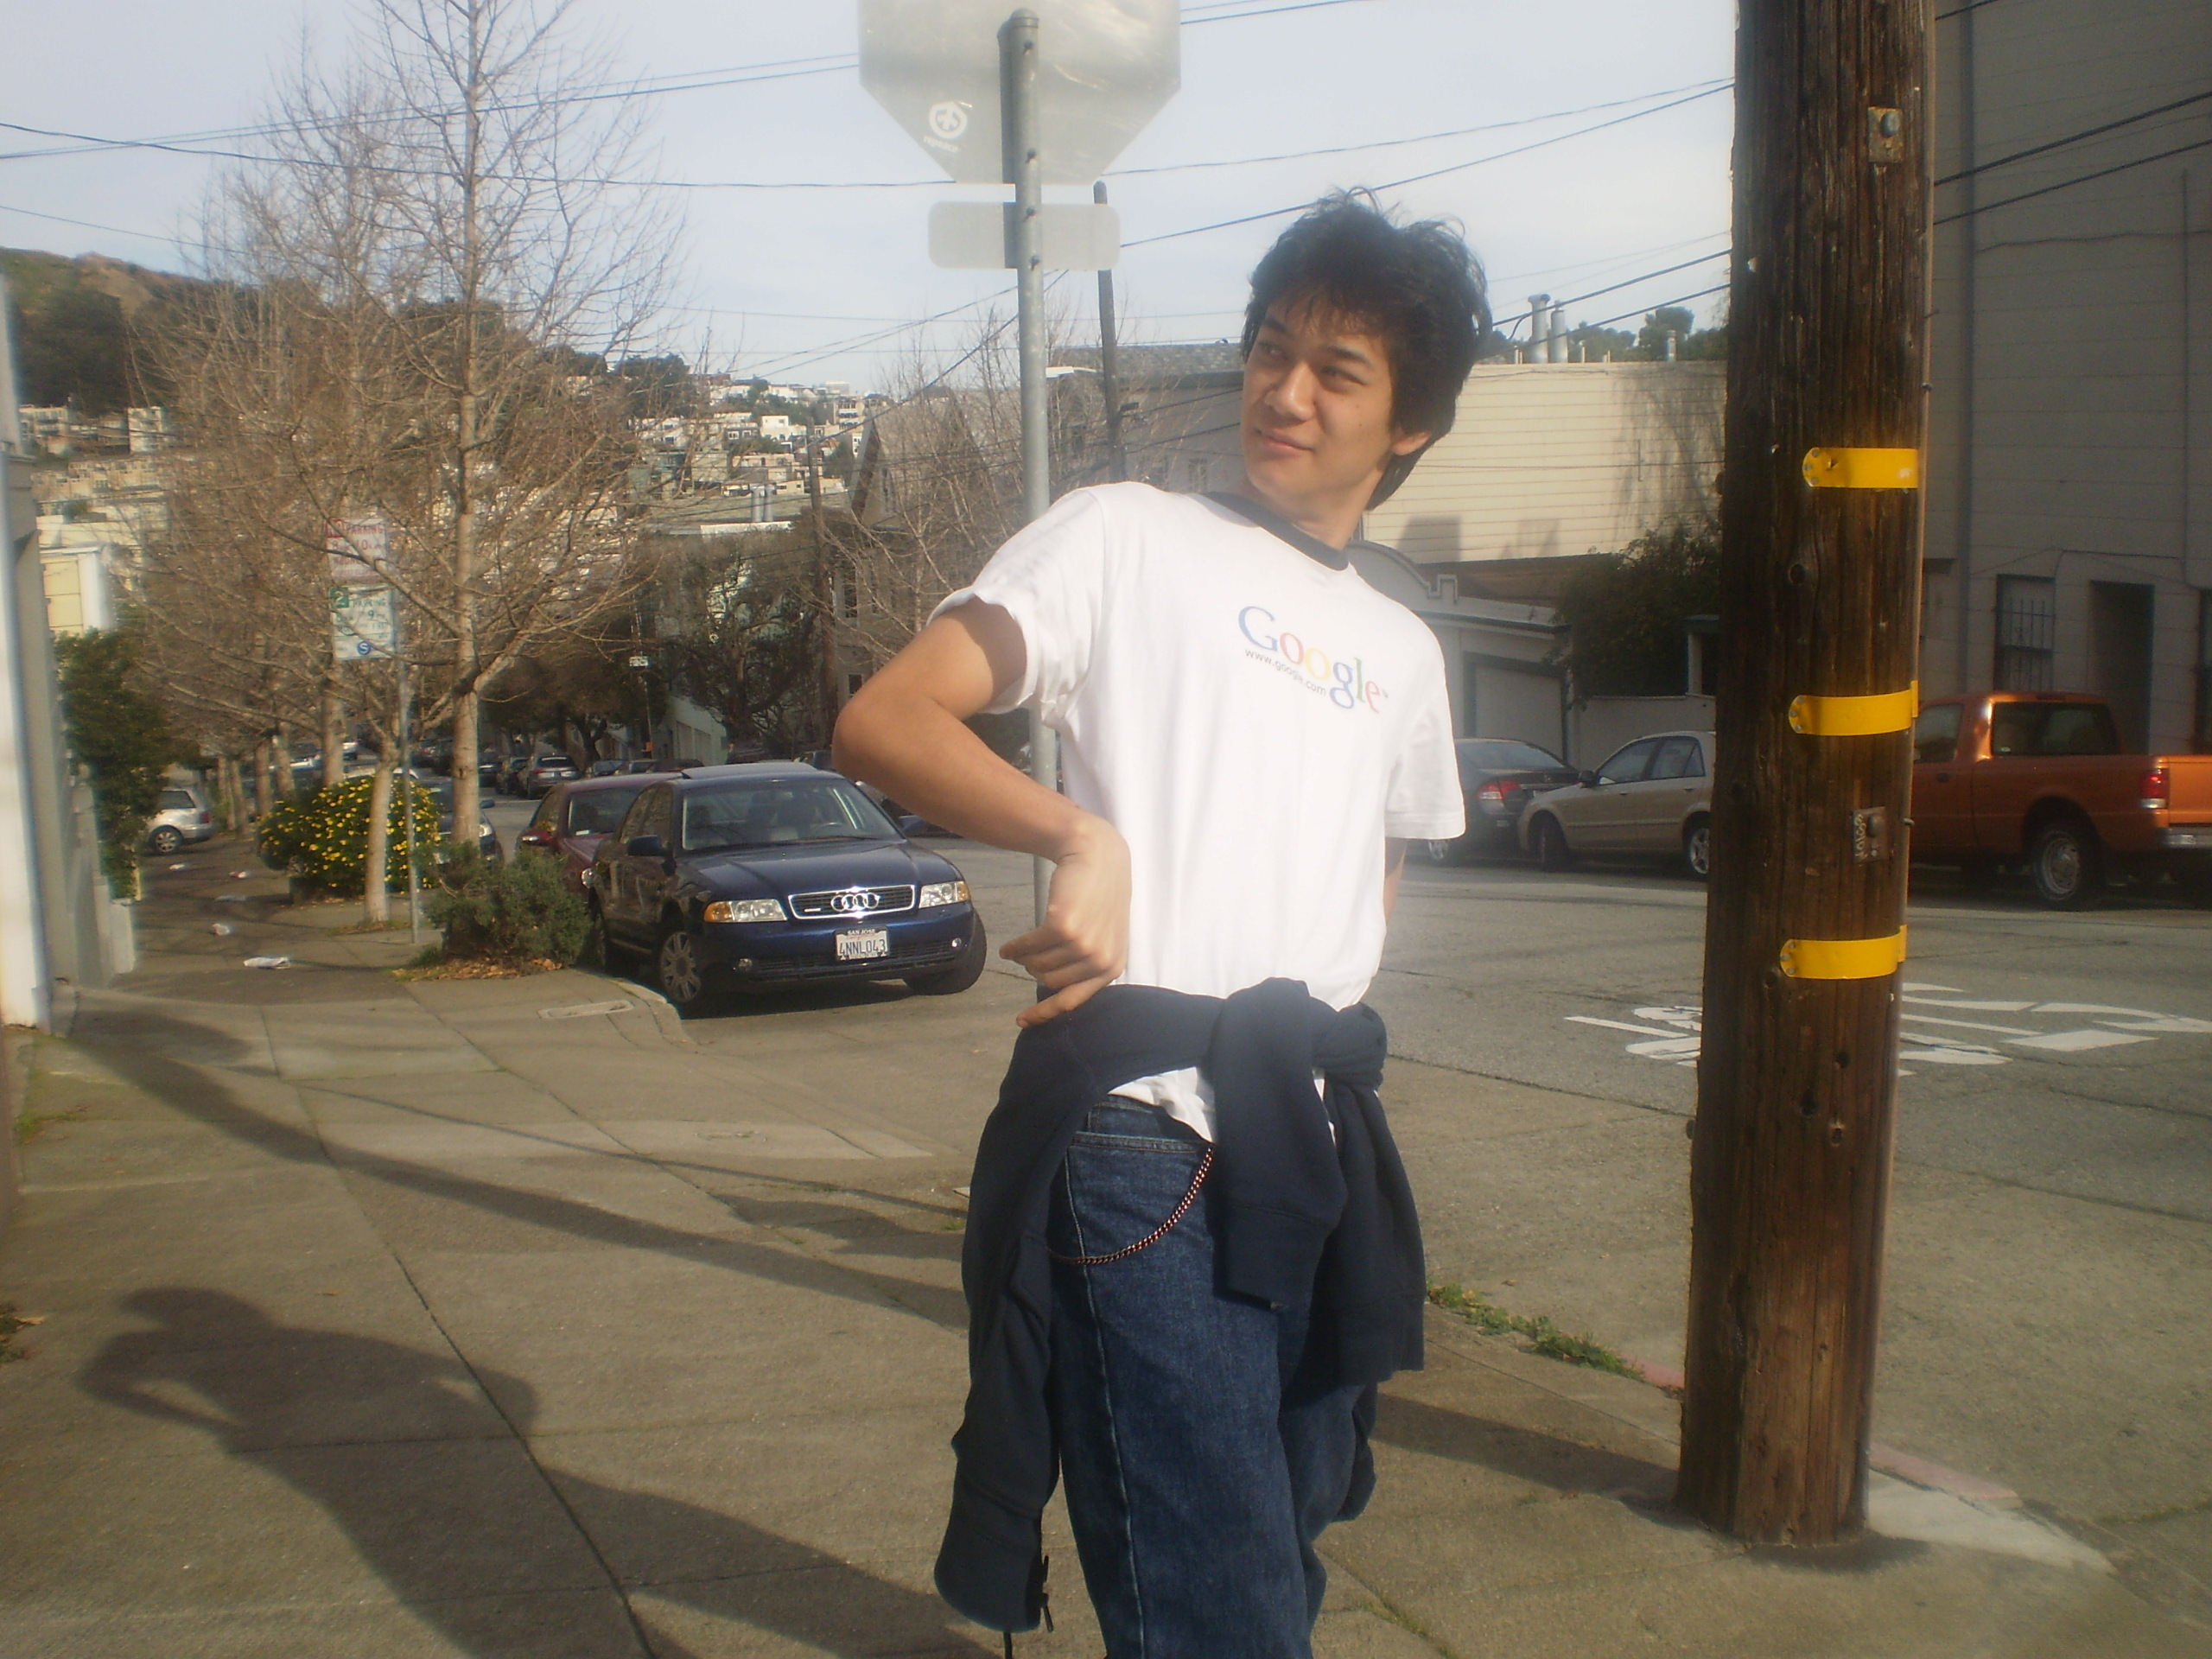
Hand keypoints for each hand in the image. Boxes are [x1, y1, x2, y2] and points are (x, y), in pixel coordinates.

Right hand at [1001, 814, 1130, 1026]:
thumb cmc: (1099, 897)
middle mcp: (1099, 960)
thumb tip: (1052, 989)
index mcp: (1112, 967)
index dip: (1043, 1013)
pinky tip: (1008, 947)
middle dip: (1035, 971)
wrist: (1098, 857)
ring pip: (1038, 965)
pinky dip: (1015, 948)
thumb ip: (1086, 964)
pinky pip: (1028, 948)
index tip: (1020, 1020)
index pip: (1072, 1001)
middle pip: (1050, 981)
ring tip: (1019, 948)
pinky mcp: (1062, 928)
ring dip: (1025, 958)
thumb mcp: (1103, 936)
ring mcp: (1082, 945)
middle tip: (1027, 958)